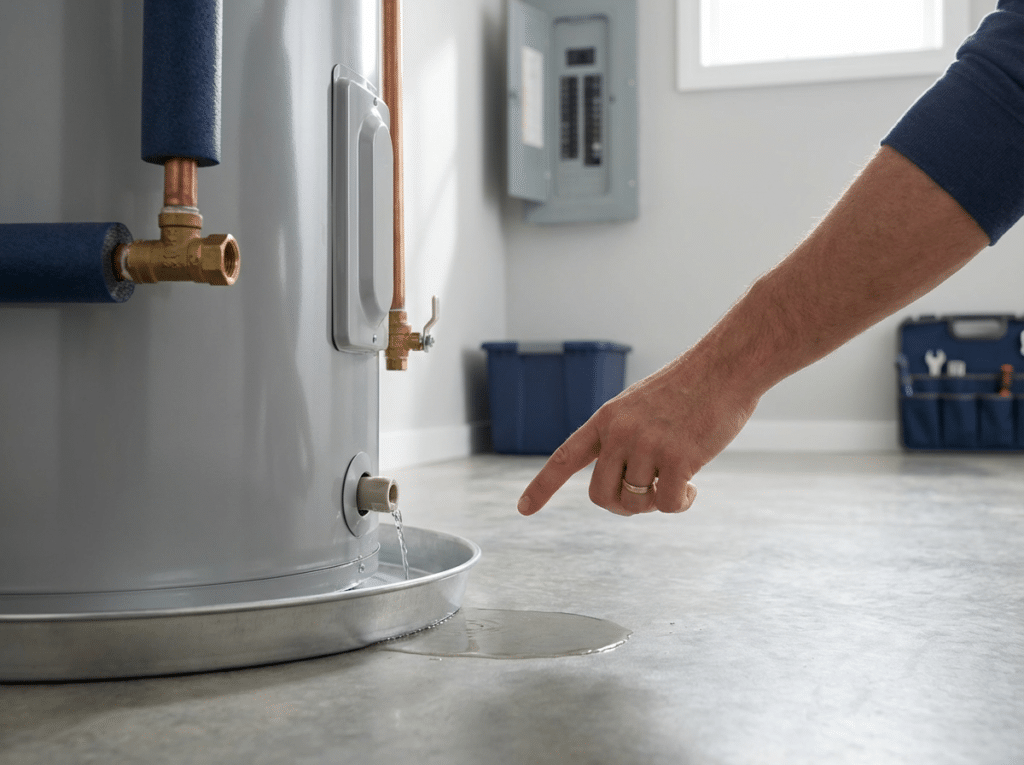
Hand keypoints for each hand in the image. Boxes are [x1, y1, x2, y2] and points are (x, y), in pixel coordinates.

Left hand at [517, 353, 757, 516]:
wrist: (726, 366)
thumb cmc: (690, 387)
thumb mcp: (641, 406)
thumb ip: (625, 438)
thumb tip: (625, 483)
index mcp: (606, 419)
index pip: (564, 458)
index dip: (542, 487)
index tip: (523, 509)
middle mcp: (620, 433)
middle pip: (601, 495)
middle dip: (622, 505)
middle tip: (648, 496)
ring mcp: (647, 445)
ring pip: (635, 503)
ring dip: (656, 502)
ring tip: (678, 482)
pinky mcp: (678, 458)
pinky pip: (667, 504)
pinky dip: (680, 504)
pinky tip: (693, 488)